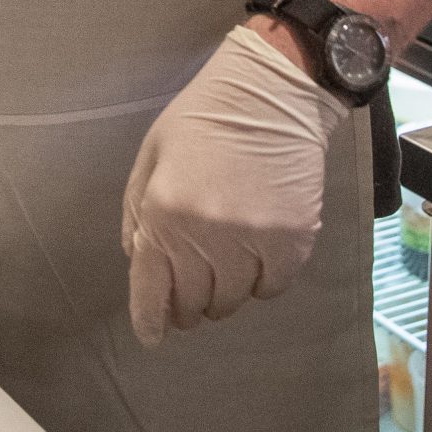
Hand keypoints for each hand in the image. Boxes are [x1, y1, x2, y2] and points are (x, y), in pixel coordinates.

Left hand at [122, 24, 345, 346]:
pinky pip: (271, 289)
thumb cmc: (201, 120)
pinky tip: (254, 256)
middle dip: (185, 304)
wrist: (271, 95)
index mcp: (164, 211)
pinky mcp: (293, 242)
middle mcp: (207, 233)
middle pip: (193, 302)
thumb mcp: (151, 156)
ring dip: (221, 292)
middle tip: (188, 291)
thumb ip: (137, 213)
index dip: (150, 319)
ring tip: (221, 265)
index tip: (152, 336)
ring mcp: (253, 240)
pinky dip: (260, 282)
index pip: (151, 287)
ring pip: (232, 300)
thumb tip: (139, 262)